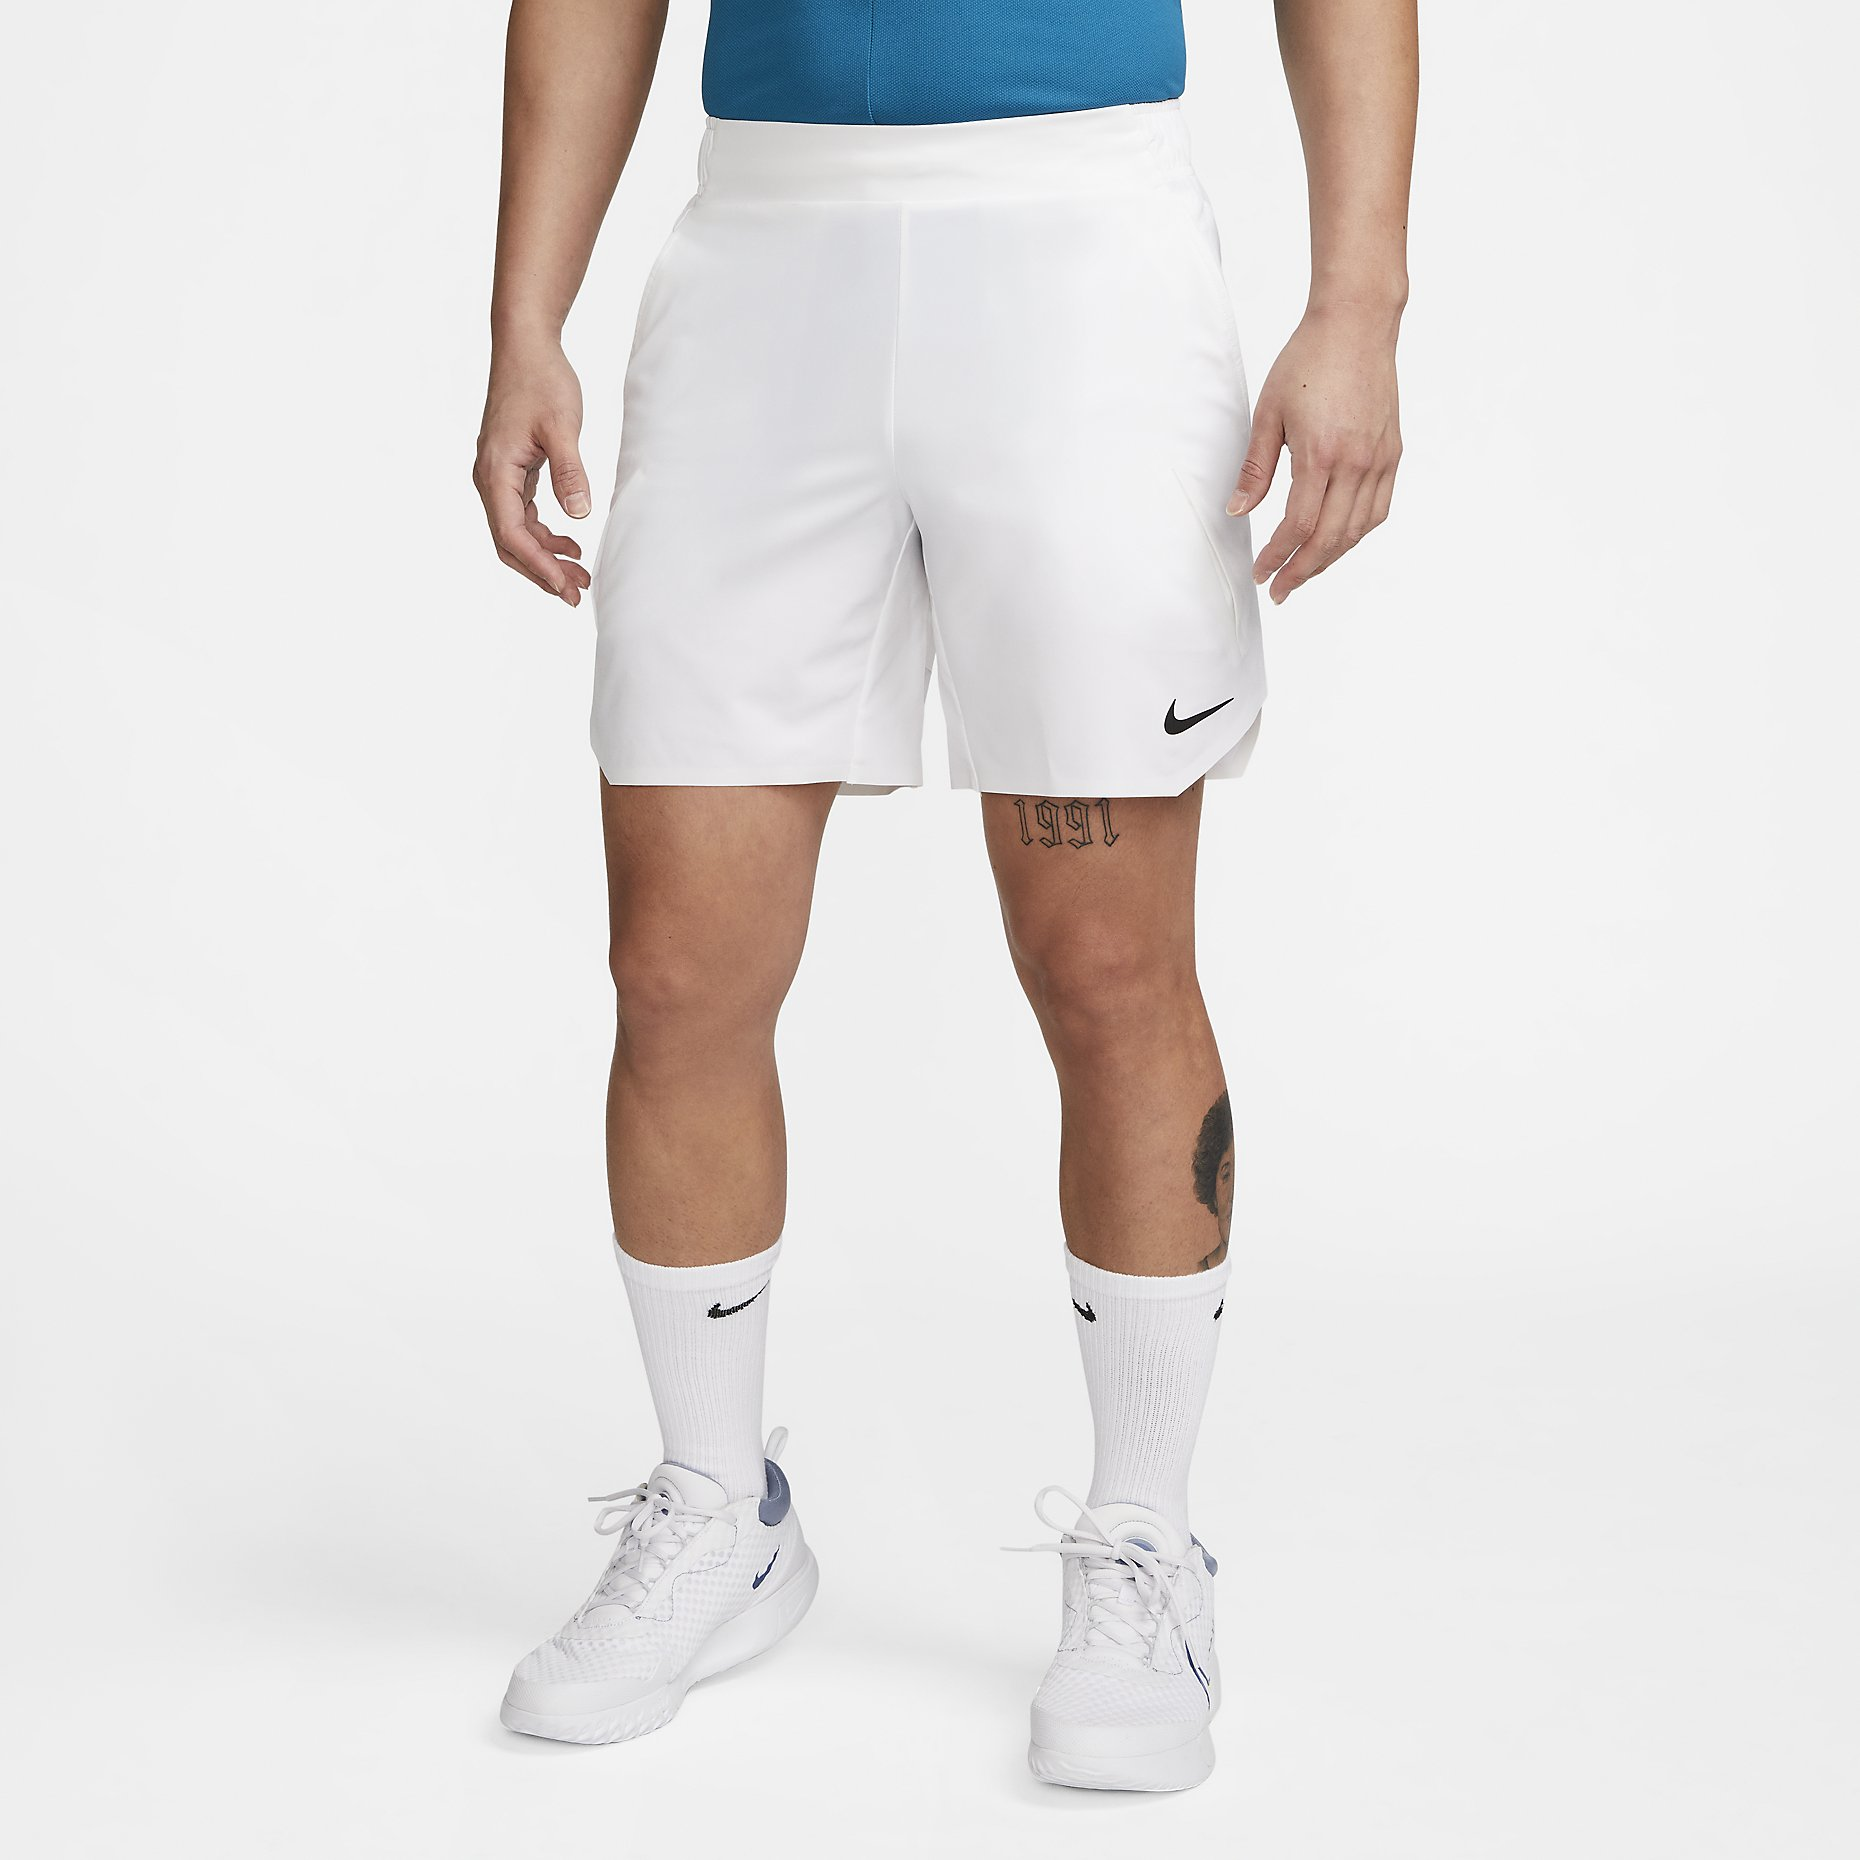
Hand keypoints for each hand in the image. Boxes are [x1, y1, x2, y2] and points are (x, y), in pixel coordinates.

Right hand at [473, 339, 594, 605]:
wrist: (525, 347)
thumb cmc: (541, 380)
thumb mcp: (563, 427)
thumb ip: (570, 471)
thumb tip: (579, 515)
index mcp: (496, 472)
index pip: (512, 535)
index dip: (540, 566)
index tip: (567, 587)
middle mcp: (489, 479)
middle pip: (509, 543)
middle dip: (542, 571)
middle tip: (576, 594)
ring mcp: (498, 475)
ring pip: (516, 532)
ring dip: (545, 556)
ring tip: (580, 574)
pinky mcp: (510, 470)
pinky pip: (522, 514)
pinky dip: (544, 534)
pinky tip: (571, 542)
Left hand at [1228, 307, 1401, 604]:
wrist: (1357, 323)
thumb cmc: (1308, 360)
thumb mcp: (1268, 413)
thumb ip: (1255, 469)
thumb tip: (1237, 512)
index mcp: (1321, 453)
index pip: (1298, 526)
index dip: (1278, 557)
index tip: (1261, 574)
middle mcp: (1356, 462)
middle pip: (1330, 538)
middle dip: (1302, 570)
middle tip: (1279, 590)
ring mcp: (1379, 458)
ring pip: (1357, 530)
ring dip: (1329, 558)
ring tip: (1303, 570)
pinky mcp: (1392, 452)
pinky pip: (1378, 509)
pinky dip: (1356, 533)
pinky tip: (1336, 541)